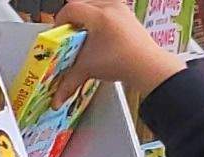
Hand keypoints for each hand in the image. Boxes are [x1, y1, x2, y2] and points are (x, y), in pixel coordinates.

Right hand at [46, 0, 182, 87]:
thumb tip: (56, 100)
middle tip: (69, 34)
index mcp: (99, 16)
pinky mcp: (128, 14)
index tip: (57, 33)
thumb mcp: (87, 68)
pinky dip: (98, 17)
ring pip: (95, 4)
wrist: (148, 66)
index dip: (59, 21)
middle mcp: (111, 8)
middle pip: (82, 4)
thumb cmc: (120, 62)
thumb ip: (68, 82)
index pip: (70, 9)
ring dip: (85, 16)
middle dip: (72, 18)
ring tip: (84, 33)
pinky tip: (98, 34)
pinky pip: (107, 8)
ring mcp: (121, 9)